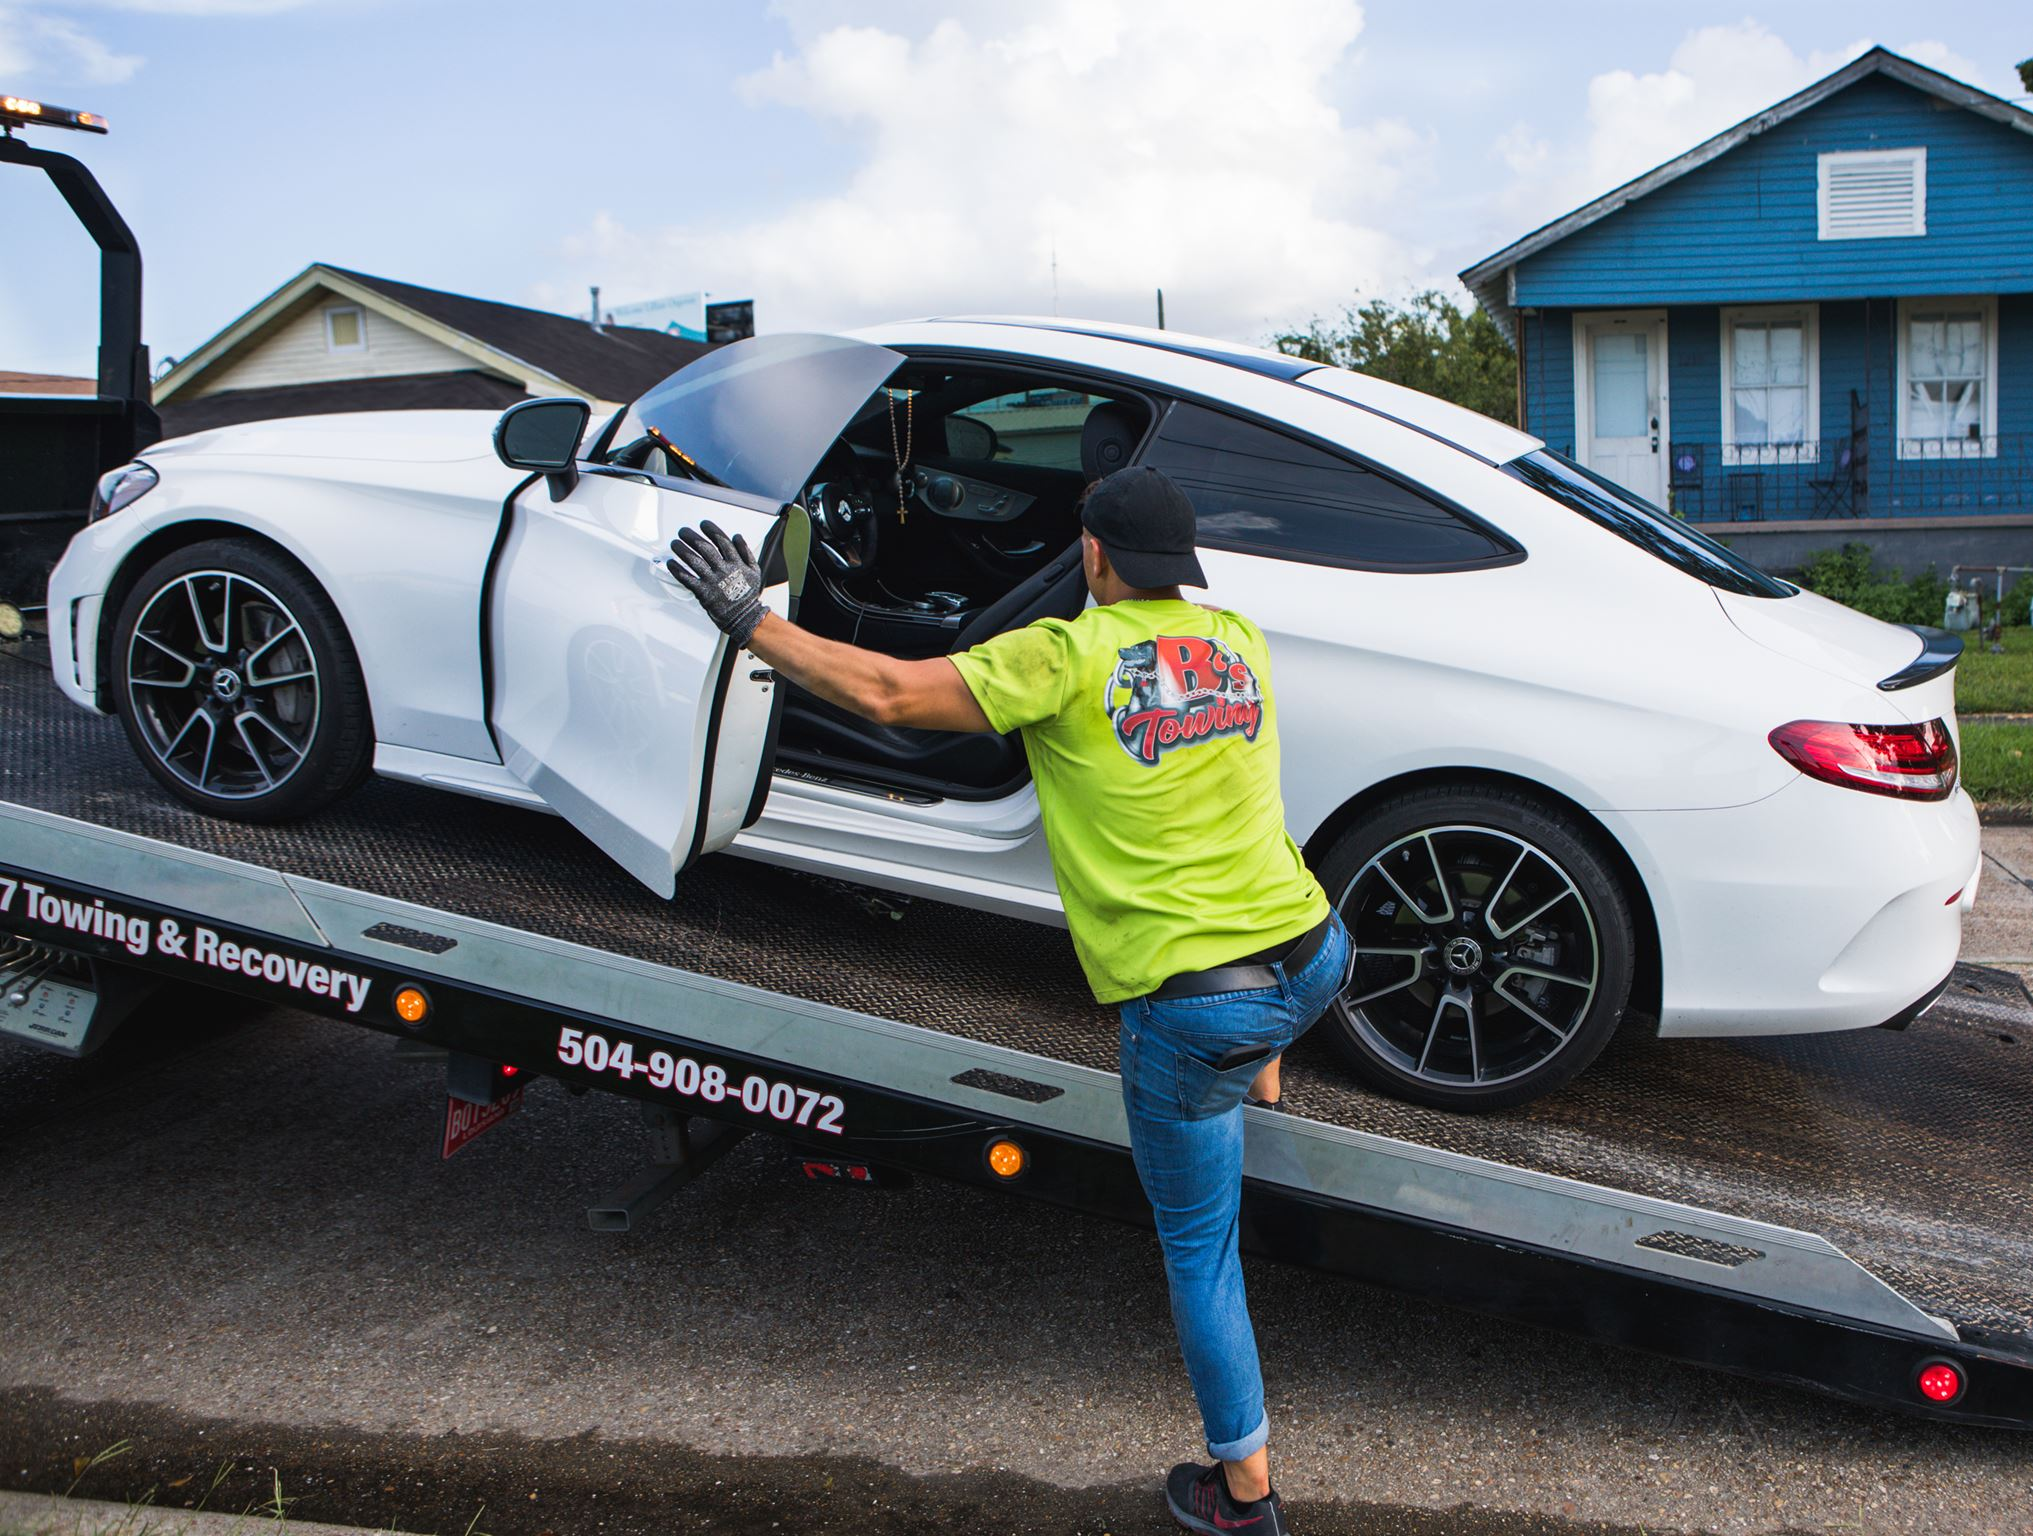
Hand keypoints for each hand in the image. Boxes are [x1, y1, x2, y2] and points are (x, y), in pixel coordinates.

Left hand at [665, 521, 767, 647]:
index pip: (721, 540)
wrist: (745, 617)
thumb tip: (737, 536)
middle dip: (691, 537)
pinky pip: (687, 578)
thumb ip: (745, 551)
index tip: (703, 524)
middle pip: (704, 547)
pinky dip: (677, 570)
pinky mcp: (703, 593)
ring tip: (674, 543)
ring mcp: (712, 581)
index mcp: (735, 562)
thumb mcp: (754, 570)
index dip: (711, 530)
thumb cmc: (748, 594)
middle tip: (683, 531)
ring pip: (693, 561)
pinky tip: (671, 562)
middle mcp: (723, 569)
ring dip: (682, 550)